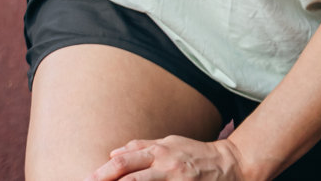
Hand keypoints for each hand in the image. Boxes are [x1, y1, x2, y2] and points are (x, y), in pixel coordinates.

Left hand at [85, 136, 254, 180]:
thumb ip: (141, 147)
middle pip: (131, 176)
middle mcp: (166, 166)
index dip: (105, 171)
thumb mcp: (168, 143)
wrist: (231, 164)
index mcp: (159, 151)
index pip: (125, 161)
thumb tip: (113, 152)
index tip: (89, 178)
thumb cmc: (194, 153)